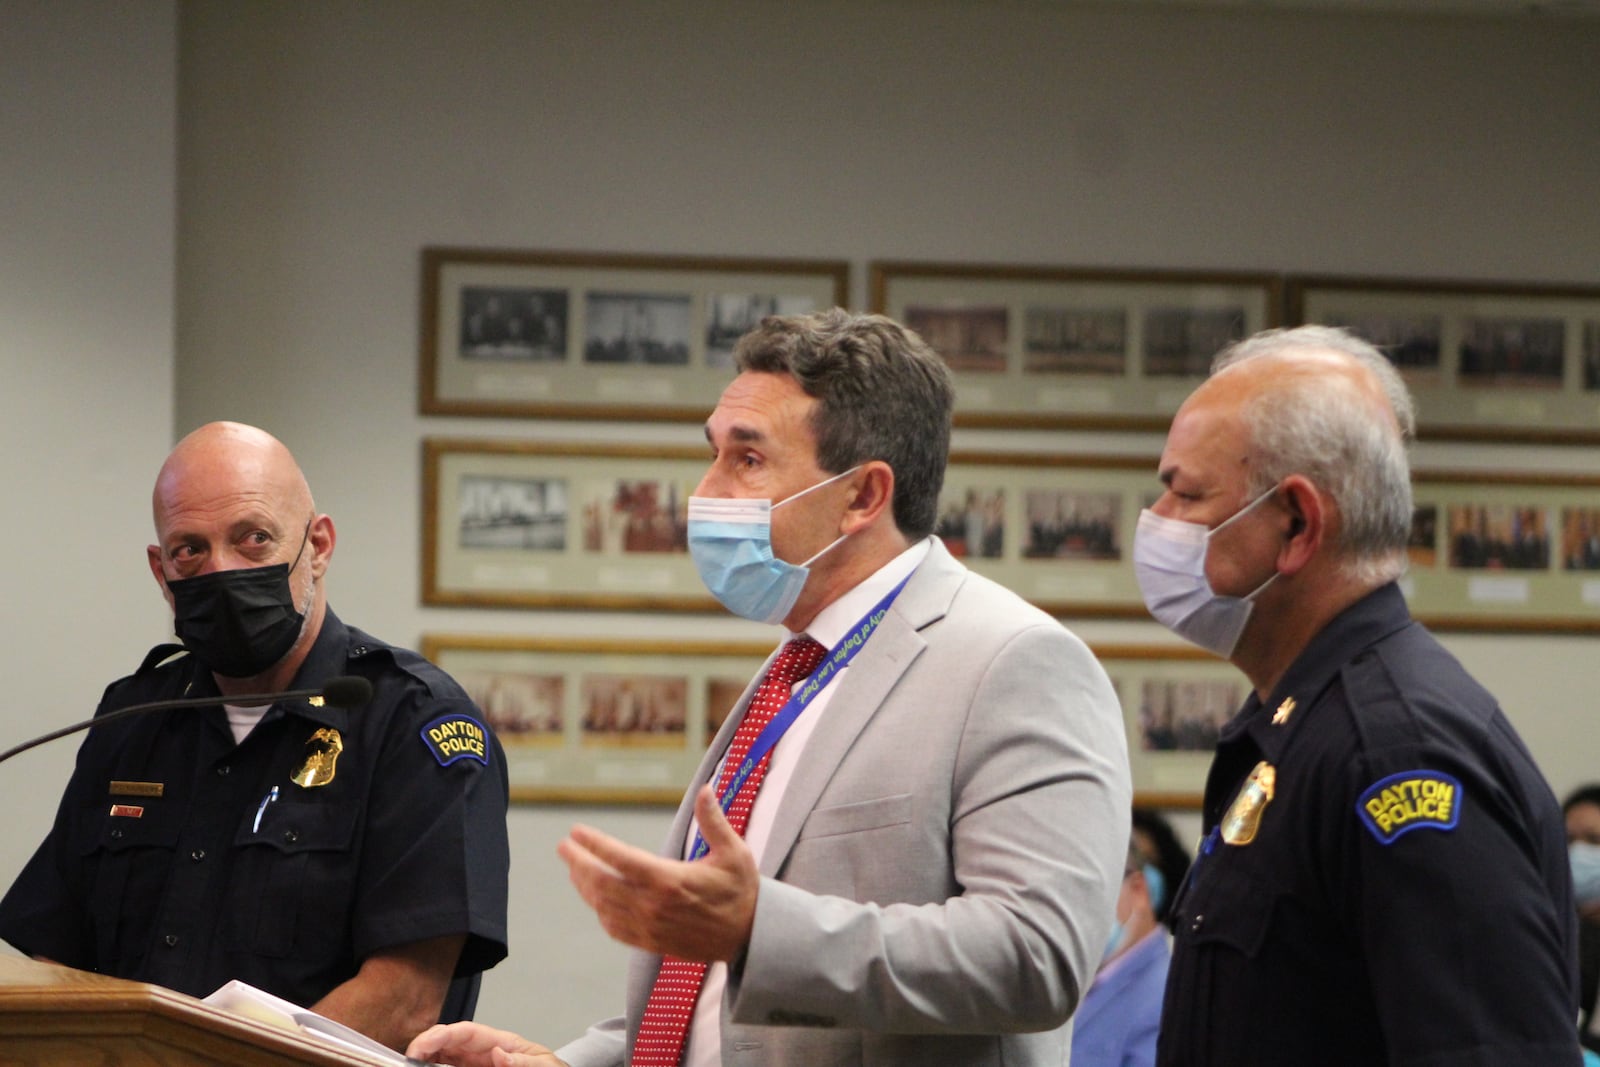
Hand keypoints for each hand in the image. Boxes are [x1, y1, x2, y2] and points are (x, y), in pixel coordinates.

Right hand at [405, 1021, 561, 1066]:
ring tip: (411, 1064)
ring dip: (427, 1059)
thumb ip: (523, 1060)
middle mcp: (484, 1053)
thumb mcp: (544, 1065)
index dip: (442, 1034)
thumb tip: (500, 1053)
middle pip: (448, 1043)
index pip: (466, 1032)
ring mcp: (476, 1066)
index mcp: (501, 1042)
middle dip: (426, 1045)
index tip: (423, 1044)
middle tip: (408, 1058)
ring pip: (443, 1058)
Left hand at [558, 783, 758, 961]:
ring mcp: (649, 927)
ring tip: (575, 868)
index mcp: (669, 880)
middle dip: (578, 863)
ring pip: (604, 906)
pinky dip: (600, 911)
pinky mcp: (651, 942)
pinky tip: (596, 899)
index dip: (594, 844)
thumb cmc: (741, 890)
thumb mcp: (735, 851)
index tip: (576, 832)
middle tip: (564, 848)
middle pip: (602, 883)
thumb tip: (705, 789)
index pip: (620, 858)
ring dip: (585, 886)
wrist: (749, 937)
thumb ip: (714, 821)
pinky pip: (614, 928)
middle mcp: (653, 905)